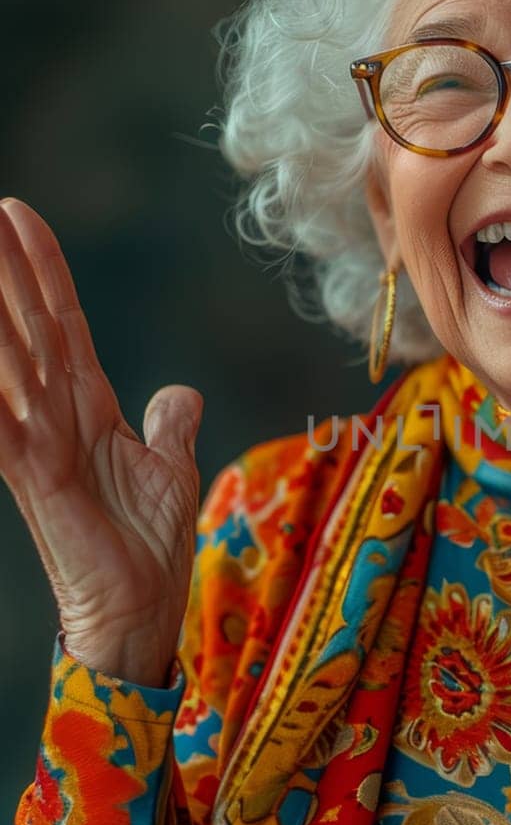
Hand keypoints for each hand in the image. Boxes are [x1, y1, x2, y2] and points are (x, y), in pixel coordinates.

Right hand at [0, 198, 202, 686]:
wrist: (141, 610)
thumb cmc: (148, 545)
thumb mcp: (170, 469)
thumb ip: (170, 424)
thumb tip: (178, 390)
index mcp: (86, 406)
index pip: (59, 320)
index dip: (42, 268)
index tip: (20, 215)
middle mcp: (54, 415)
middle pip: (24, 324)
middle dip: (4, 268)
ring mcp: (39, 442)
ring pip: (6, 359)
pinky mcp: (34, 475)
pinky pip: (0, 423)